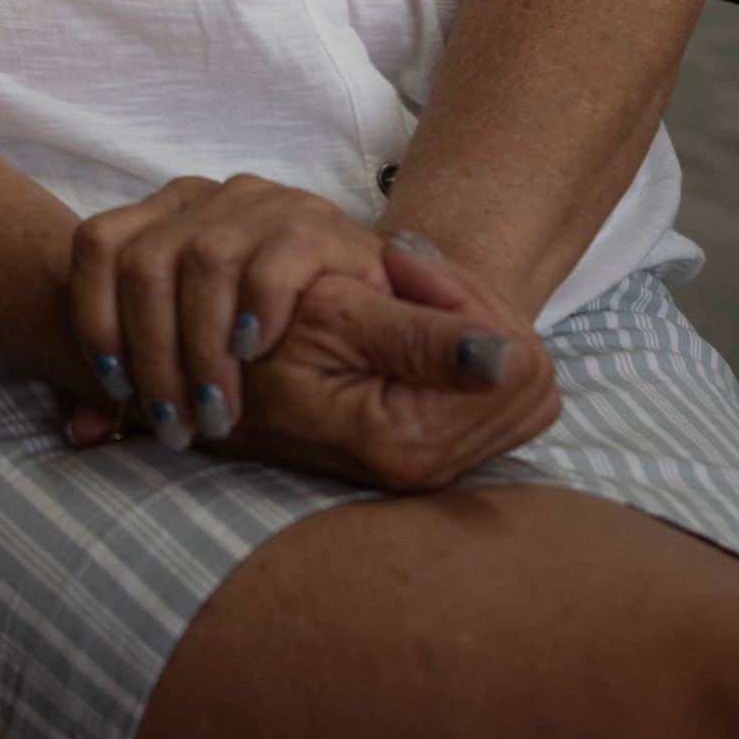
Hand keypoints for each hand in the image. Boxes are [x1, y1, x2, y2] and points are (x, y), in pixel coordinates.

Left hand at [54, 175, 389, 452]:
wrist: (370, 304)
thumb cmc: (262, 334)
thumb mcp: (191, 348)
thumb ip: (133, 381)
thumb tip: (82, 430)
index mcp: (164, 213)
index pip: (99, 245)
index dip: (95, 317)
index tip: (117, 388)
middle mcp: (207, 198)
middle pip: (146, 265)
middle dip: (153, 358)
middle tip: (176, 425)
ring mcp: (264, 205)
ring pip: (204, 262)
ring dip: (204, 351)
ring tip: (218, 413)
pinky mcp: (321, 226)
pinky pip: (278, 259)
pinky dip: (259, 309)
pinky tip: (256, 353)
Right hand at [213, 233, 560, 490]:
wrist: (207, 388)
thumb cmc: (253, 346)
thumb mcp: (332, 320)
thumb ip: (421, 337)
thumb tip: (506, 359)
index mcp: (415, 442)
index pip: (520, 367)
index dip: (471, 301)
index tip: (400, 271)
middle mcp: (435, 466)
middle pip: (531, 378)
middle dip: (477, 312)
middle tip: (400, 277)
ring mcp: (436, 462)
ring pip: (521, 383)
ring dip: (468, 327)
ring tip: (395, 299)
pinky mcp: (431, 448)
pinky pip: (495, 393)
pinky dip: (460, 349)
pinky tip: (403, 327)